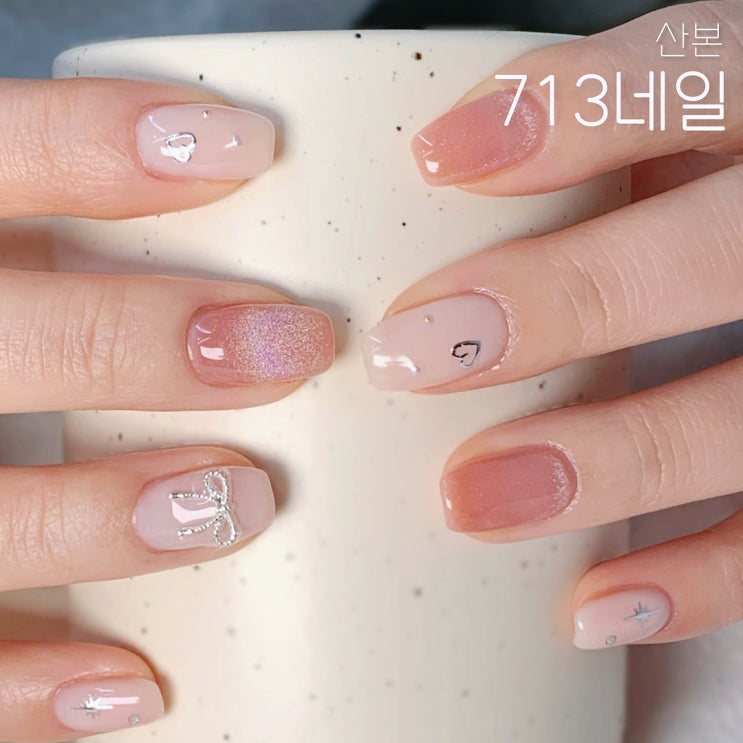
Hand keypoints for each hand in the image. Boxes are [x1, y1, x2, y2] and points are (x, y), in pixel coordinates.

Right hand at [0, 77, 332, 741]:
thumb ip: (87, 246)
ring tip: (242, 503)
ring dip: (110, 515)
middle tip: (295, 345)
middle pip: (12, 337)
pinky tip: (137, 684)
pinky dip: (34, 684)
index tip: (250, 149)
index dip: (103, 142)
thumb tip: (261, 250)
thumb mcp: (13, 259)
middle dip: (147, 339)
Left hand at [362, 0, 741, 648]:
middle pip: (710, 256)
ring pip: (741, 415)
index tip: (435, 157)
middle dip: (561, 302)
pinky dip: (698, 580)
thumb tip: (443, 166)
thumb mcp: (683, 135)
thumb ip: (604, 139)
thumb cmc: (720, 187)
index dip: (575, 107)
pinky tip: (591, 602)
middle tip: (415, 352)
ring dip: (608, 462)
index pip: (695, 77)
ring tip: (471, 499)